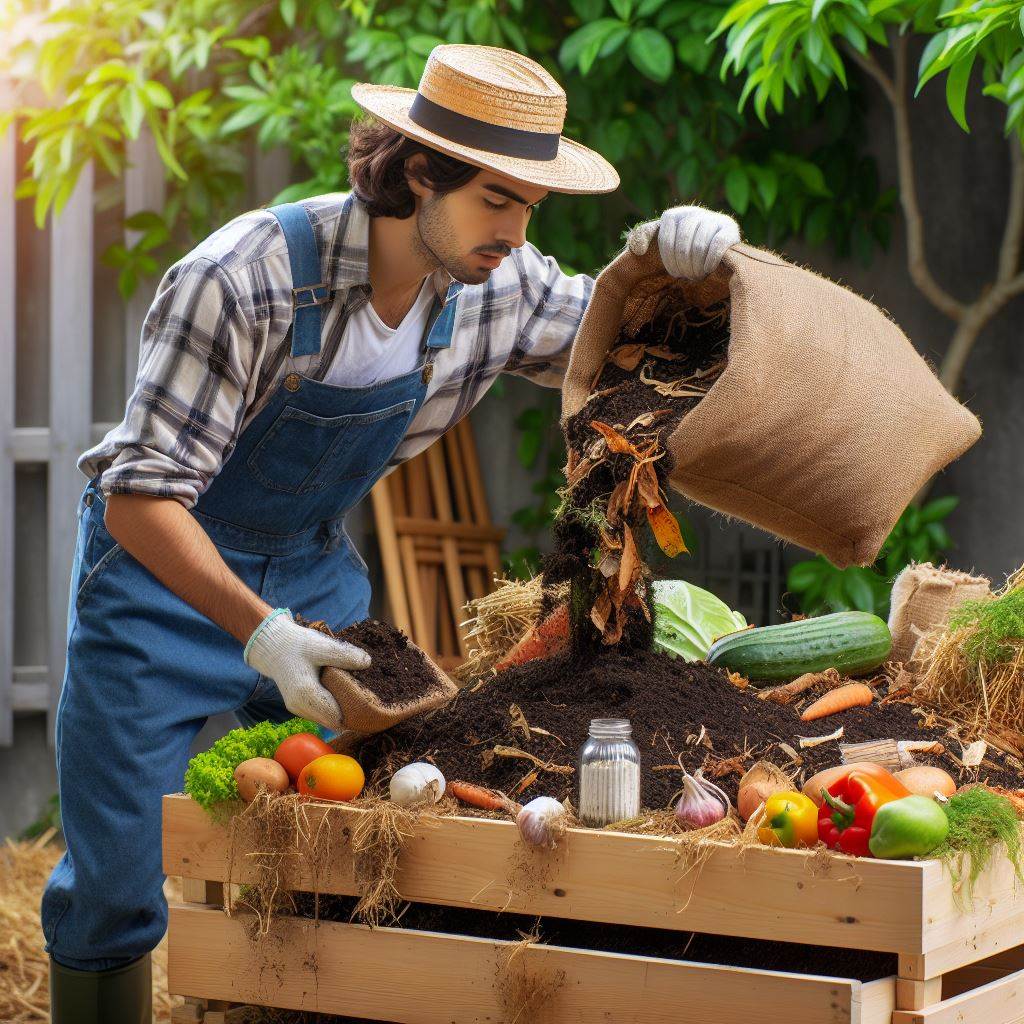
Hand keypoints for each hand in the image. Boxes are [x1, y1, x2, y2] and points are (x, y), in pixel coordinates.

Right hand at [243, 610, 370, 731]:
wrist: (274, 647)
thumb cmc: (297, 645)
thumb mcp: (322, 646)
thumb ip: (344, 655)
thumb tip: (368, 663)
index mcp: (306, 695)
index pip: (336, 717)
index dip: (355, 714)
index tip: (372, 706)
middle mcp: (300, 708)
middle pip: (333, 721)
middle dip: (350, 713)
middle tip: (369, 702)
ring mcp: (298, 709)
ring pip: (326, 719)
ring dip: (341, 711)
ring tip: (358, 697)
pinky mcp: (299, 707)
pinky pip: (320, 713)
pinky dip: (332, 707)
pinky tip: (343, 695)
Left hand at [626, 205, 739, 280]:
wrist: (716, 247)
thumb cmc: (684, 249)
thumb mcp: (663, 243)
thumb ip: (644, 239)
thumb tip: (637, 249)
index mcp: (673, 215)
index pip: (666, 241)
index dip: (669, 262)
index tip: (674, 273)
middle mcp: (693, 212)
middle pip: (683, 246)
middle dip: (684, 267)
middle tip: (688, 277)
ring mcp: (712, 217)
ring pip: (700, 247)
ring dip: (697, 267)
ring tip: (697, 275)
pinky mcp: (729, 227)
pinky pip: (717, 247)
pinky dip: (710, 262)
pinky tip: (708, 269)